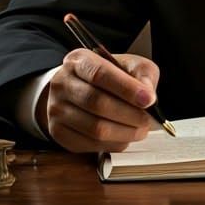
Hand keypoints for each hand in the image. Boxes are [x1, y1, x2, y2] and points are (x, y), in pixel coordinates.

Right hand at [37, 49, 159, 152]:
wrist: (79, 89)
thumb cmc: (108, 77)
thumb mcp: (129, 65)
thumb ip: (143, 74)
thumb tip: (148, 94)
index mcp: (79, 61)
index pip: (100, 74)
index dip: (127, 89)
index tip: (148, 100)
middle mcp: (62, 83)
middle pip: (97, 103)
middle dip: (130, 114)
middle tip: (148, 119)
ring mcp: (56, 110)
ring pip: (95, 129)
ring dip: (125, 132)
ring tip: (141, 129)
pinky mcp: (59, 132)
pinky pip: (91, 144)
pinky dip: (115, 143)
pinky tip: (125, 135)